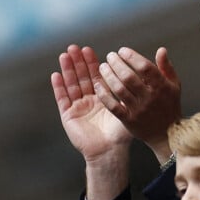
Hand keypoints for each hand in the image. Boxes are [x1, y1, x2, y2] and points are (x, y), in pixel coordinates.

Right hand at [52, 44, 132, 199]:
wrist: (109, 152)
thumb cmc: (121, 133)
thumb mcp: (128, 108)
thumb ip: (132, 92)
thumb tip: (143, 75)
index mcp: (103, 97)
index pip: (96, 75)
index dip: (91, 63)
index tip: (88, 49)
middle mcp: (89, 100)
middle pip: (82, 77)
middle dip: (78, 62)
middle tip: (74, 47)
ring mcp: (78, 107)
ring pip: (71, 84)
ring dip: (67, 70)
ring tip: (64, 55)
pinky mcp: (68, 116)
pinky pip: (62, 99)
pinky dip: (59, 87)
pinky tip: (56, 75)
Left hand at [95, 46, 181, 162]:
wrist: (167, 134)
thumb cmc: (170, 106)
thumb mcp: (174, 85)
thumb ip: (166, 67)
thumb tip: (161, 50)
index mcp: (162, 86)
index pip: (145, 67)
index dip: (132, 57)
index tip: (122, 51)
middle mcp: (150, 97)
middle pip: (129, 77)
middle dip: (117, 63)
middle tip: (110, 56)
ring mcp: (139, 109)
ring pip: (119, 90)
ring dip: (108, 76)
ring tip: (103, 67)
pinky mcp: (129, 120)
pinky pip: (113, 106)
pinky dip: (104, 95)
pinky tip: (98, 85)